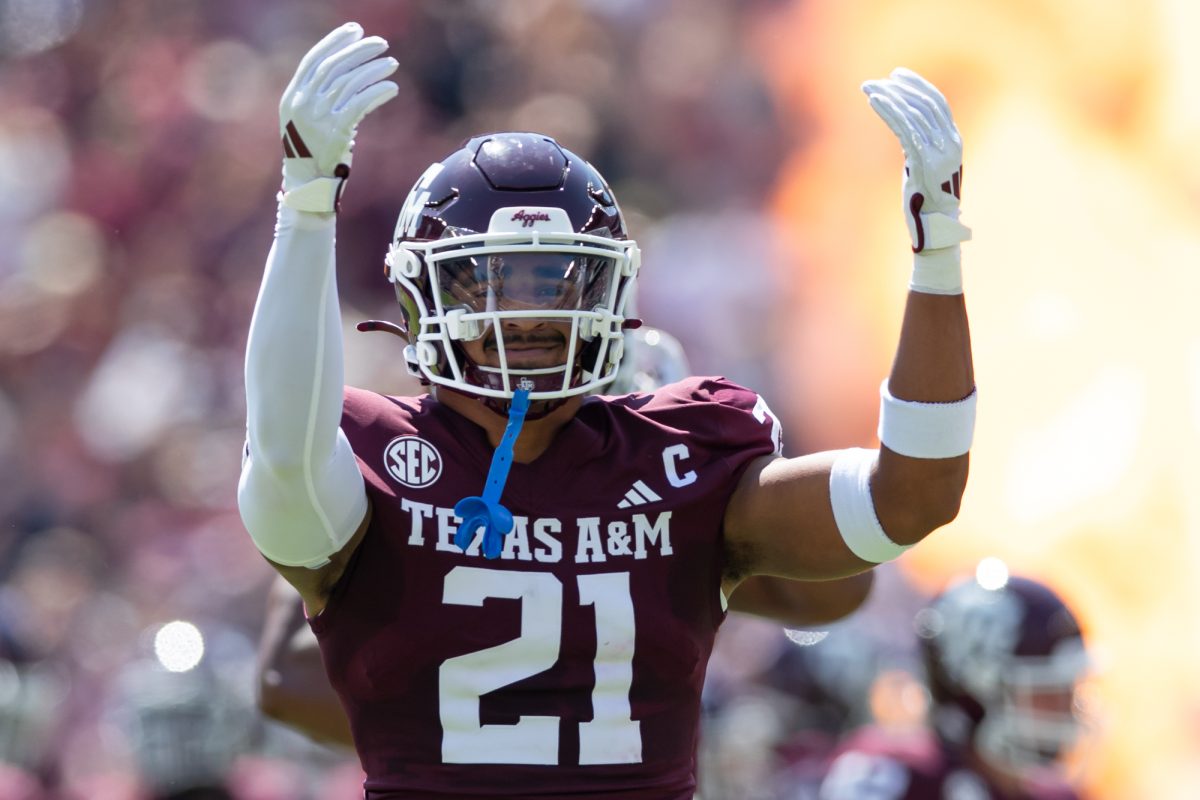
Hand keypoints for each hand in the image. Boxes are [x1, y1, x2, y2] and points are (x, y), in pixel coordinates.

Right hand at [278, 22, 398, 212]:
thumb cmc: (312, 152)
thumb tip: (349, 70)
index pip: (313, 60)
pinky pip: (359, 104)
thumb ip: (318, 96)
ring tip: (392, 64)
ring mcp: (318, 118)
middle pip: (333, 67)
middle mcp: (302, 103)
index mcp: (292, 96)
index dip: (335, 42)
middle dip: (358, 51)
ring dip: (373, 70)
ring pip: (349, 83)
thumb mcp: (306, 120)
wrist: (308, 184)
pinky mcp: (335, 132)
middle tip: (381, 43)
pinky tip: (392, 88)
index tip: (355, 30)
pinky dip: (377, 93)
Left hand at [862, 68, 968, 252]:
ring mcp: (939, 152)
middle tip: (875, 81)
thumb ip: (921, 146)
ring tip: (868, 88)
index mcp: (953, 141)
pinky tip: (874, 101)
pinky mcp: (923, 162)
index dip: (917, 85)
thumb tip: (905, 130)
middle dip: (899, 88)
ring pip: (913, 113)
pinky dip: (889, 111)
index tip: (896, 75)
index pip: (937, 103)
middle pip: (925, 103)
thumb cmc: (926, 201)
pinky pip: (905, 129)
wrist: (935, 229)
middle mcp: (950, 142)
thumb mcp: (926, 168)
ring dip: (889, 97)